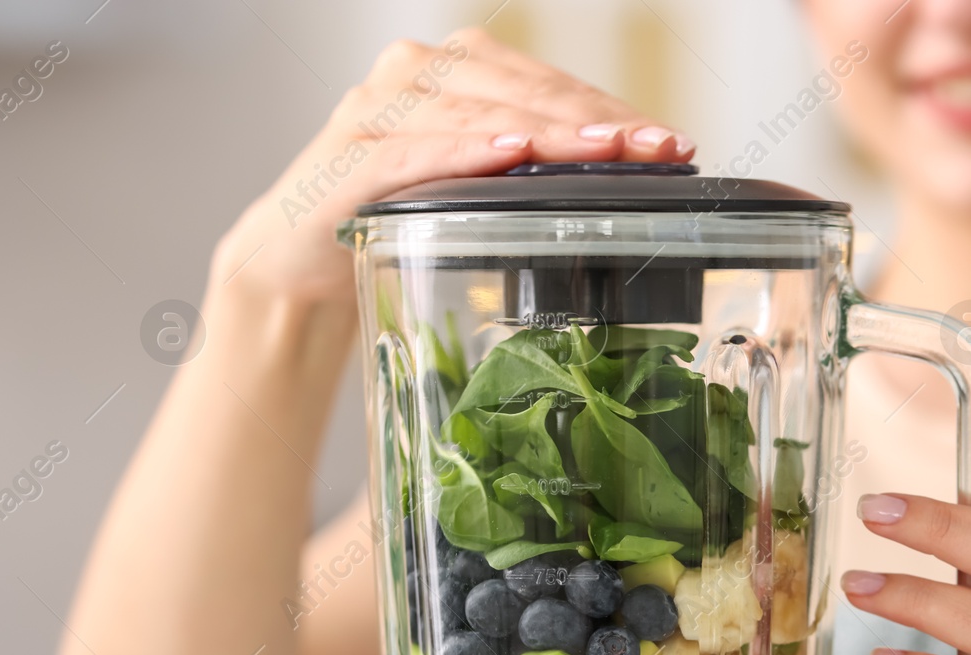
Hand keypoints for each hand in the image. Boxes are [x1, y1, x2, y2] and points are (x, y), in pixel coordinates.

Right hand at [212, 27, 693, 306]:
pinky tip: (510, 155)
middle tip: (654, 150)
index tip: (671, 141)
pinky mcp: (346, 159)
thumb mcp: (478, 191)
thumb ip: (535, 168)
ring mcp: (375, 110)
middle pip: (520, 91)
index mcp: (453, 72)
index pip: (547, 82)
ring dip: (545, 133)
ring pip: (476, 114)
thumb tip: (631, 175)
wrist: (299, 266)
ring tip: (603, 151)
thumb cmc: (399, 222)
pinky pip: (413, 150)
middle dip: (594, 121)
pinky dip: (463, 152)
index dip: (611, 109)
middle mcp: (413, 74)